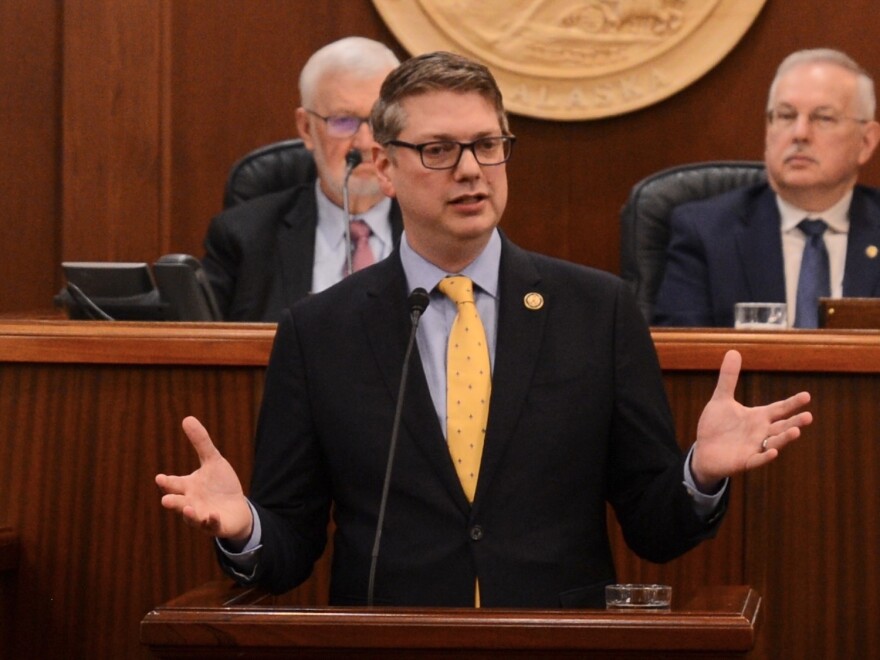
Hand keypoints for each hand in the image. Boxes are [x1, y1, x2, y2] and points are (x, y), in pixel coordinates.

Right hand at [155, 416, 252, 540]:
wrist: (237, 508)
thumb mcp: (213, 461)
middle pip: (178, 502)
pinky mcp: (215, 525)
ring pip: (192, 516)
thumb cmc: (220, 484)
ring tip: (187, 508)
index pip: (173, 484)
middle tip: (166, 500)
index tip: (159, 478)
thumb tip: (187, 418)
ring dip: (189, 513)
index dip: (166, 482)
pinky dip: (211, 521)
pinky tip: (212, 515)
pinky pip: (211, 525)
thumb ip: (201, 442)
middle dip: (173, 501)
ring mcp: (201, 515)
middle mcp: (190, 502)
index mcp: (187, 487)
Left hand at [690, 350, 812, 489]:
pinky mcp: (745, 461)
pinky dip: (766, 456)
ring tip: (796, 431)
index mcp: (758, 417)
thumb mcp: (721, 400)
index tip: (806, 396)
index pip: (779, 409)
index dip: (792, 403)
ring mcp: (755, 447)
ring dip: (785, 438)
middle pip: (782, 426)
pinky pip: (758, 459)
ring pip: (775, 443)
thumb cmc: (717, 426)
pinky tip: (774, 452)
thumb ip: (728, 378)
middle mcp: (761, 432)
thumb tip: (733, 351)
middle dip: (795, 422)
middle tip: (808, 416)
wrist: (703, 451)